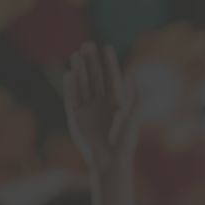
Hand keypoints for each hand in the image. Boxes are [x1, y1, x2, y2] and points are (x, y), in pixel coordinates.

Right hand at [62, 43, 139, 174]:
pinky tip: (70, 73)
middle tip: (88, 45)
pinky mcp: (76, 118)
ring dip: (80, 70)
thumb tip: (132, 73)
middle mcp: (101, 104)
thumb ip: (134, 95)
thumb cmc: (125, 139)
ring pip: (83, 85)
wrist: (110, 160)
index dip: (109, 63)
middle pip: (95, 78)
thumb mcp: (133, 115)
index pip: (112, 78)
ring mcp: (88, 110)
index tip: (107, 47)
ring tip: (77, 54)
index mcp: (117, 103)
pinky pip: (72, 98)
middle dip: (92, 62)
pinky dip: (70, 86)